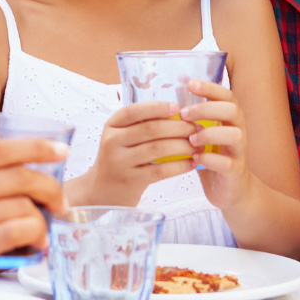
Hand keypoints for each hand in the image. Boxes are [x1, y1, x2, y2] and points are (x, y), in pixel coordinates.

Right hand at [0, 138, 66, 299]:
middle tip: (60, 204)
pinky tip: (35, 248)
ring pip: (23, 204)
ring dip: (43, 220)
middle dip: (50, 187)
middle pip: (18, 174)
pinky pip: (19, 230)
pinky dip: (36, 237)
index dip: (35, 146)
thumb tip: (15, 188)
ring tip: (40, 237)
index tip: (60, 150)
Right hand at [70, 101, 196, 205]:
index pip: (134, 111)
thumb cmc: (119, 160)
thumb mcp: (121, 138)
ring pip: (158, 149)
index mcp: (111, 126)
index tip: (178, 108)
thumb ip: (141, 125)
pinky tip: (192, 163)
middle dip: (179, 127)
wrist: (101, 191)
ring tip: (198, 146)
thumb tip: (179, 113)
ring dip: (183, 146)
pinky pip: (160, 170)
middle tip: (197, 128)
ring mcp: (120, 162)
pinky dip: (179, 165)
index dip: (157, 108)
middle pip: (151, 129)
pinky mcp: (130, 181)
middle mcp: (112, 142)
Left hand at [180, 79, 251, 209]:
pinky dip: (210, 159)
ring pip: (235, 135)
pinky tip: (195, 158)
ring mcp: (239, 152)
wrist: (232, 190)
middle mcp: (239, 131)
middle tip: (184, 114)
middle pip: (232, 110)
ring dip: (210, 133)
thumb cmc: (214, 157)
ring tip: (191, 139)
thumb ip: (194, 112)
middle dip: (207, 108)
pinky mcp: (235, 172)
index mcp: (230, 119)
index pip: (226, 95)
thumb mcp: (204, 132)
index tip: (190, 84)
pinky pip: (227, 163)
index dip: (210, 88)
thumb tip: (178, 84)